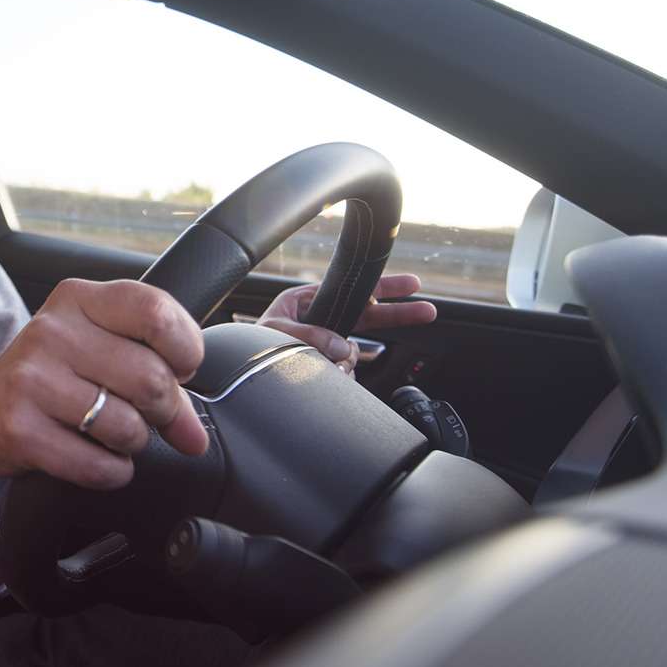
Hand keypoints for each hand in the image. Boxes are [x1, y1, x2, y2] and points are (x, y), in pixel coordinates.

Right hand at [0, 279, 207, 489]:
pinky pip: (98, 465)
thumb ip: (158, 376)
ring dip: (134, 442)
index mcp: (79, 299)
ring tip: (114, 434)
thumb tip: (196, 437)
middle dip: (164, 410)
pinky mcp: (20, 429)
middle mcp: (52, 331)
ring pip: (127, 426)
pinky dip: (112, 472)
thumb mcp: (98, 350)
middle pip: (151, 378)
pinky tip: (99, 459)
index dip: (184, 349)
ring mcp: (32, 380)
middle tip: (148, 414)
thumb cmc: (53, 376)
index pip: (155, 312)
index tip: (180, 369)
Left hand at [258, 274, 436, 373]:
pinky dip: (341, 378)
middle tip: (428, 310)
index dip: (384, 289)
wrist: (237, 375)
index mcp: (308, 301)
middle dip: (397, 314)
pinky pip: (345, 372)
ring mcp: (325, 345)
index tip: (411, 286)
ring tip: (329, 370)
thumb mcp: (276, 332)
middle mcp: (320, 320)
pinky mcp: (324, 366)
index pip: (353, 291)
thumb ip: (310, 336)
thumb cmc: (248, 344)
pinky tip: (329, 379)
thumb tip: (344, 348)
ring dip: (347, 364)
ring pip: (354, 353)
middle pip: (368, 315)